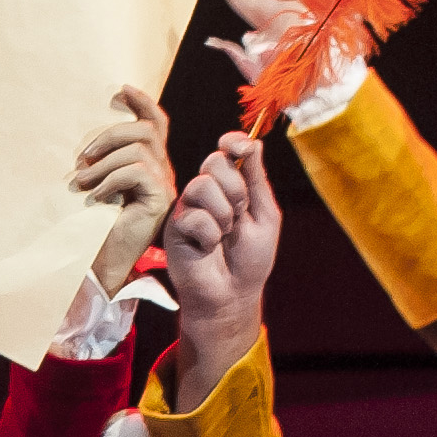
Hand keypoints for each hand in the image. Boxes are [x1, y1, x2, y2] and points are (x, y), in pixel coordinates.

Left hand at [77, 86, 178, 294]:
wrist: (101, 263)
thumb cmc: (92, 226)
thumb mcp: (95, 184)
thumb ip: (101, 161)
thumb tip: (86, 142)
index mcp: (150, 164)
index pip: (155, 123)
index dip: (142, 102)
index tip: (120, 90)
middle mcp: (162, 170)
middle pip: (146, 130)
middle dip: (110, 135)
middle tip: (82, 159)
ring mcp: (164, 185)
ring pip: (138, 150)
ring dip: (102, 163)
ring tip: (80, 182)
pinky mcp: (159, 199)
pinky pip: (136, 172)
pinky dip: (110, 180)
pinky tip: (94, 198)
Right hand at [163, 133, 282, 411]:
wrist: (231, 293)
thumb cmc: (250, 257)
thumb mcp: (264, 213)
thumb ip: (256, 179)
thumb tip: (251, 143)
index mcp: (229, 185)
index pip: (227, 150)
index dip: (234, 142)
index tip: (239, 146)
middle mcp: (206, 192)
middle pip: (215, 162)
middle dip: (236, 190)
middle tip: (238, 217)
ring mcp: (187, 208)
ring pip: (202, 186)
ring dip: (223, 215)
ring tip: (222, 236)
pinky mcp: (173, 227)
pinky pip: (194, 216)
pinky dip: (208, 236)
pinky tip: (206, 248)